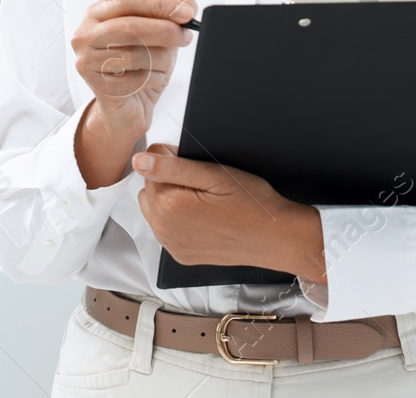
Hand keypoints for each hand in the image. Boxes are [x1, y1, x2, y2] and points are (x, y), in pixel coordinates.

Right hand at [70, 0, 197, 135]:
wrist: (126, 107)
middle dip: (165, 31)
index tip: (185, 12)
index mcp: (98, 14)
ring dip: (161, 60)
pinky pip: (135, 79)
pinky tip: (151, 79)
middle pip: (130, 27)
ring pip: (135, 54)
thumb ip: (169, 15)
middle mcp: (87, 35)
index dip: (159, 5)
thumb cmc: (139, 68)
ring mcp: (88, 60)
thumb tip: (187, 3)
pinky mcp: (97, 85)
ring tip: (164, 64)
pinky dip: (153, 79)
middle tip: (184, 36)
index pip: (128, 0)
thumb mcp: (157, 37)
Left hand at [133, 143, 325, 281]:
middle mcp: (163, 229)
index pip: (149, 166)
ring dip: (169, 202)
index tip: (196, 166)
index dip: (171, 159)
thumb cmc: (250, 202)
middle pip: (149, 189)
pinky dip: (177, 222)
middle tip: (202, 185)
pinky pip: (166, 231)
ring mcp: (171, 246)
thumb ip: (171, 167)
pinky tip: (202, 219)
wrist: (276, 237)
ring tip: (202, 201)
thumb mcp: (213, 175)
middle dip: (167, 182)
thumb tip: (138, 161)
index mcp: (167, 205)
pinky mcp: (181, 256)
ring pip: (154, 210)